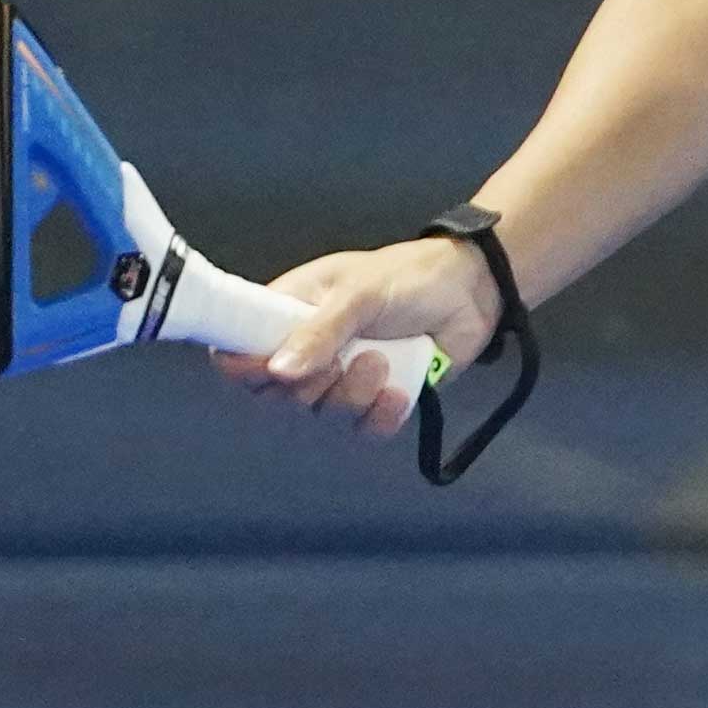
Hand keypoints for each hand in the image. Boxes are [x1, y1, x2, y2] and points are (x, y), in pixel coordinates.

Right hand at [216, 234, 497, 436]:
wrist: (470, 292)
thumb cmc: (406, 278)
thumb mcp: (358, 293)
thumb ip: (319, 331)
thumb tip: (279, 370)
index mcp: (286, 314)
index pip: (237, 351)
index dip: (241, 367)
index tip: (265, 368)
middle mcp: (307, 351)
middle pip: (277, 395)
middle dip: (309, 384)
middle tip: (338, 358)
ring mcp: (341, 379)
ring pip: (322, 414)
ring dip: (352, 394)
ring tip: (381, 360)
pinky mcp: (376, 402)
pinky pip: (363, 430)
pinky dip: (381, 416)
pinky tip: (399, 393)